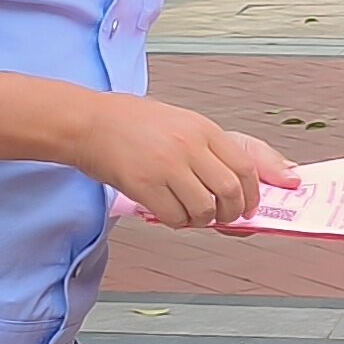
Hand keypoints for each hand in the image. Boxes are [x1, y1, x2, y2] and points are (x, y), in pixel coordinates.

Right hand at [77, 95, 295, 228]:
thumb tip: (242, 176)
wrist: (89, 122)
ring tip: (192, 214)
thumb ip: (211, 147)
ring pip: (204, 209)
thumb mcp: (182, 121)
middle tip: (225, 217)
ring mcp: (167, 166)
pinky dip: (177, 221)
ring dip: (202, 220)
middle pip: (230, 191)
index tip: (250, 205)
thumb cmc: (132, 122)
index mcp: (203, 128)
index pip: (246, 167)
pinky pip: (175, 217)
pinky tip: (170, 212)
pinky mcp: (144, 186)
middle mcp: (189, 145)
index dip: (253, 193)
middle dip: (233, 212)